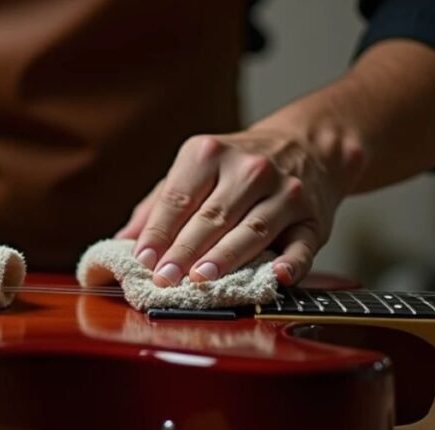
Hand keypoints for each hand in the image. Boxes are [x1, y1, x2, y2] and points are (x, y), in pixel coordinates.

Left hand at [116, 130, 362, 286]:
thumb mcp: (193, 170)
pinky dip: (292, 263)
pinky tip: (278, 276)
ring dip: (224, 257)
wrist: (307, 145)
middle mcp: (249, 169)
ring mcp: (285, 193)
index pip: (178, 198)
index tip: (143, 260)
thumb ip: (157, 205)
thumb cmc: (236, 168)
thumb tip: (122, 241)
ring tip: (201, 279)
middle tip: (164, 278)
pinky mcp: (313, 219)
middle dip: (184, 251)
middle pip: (211, 217)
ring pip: (251, 230)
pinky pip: (302, 245)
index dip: (158, 232)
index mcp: (209, 154)